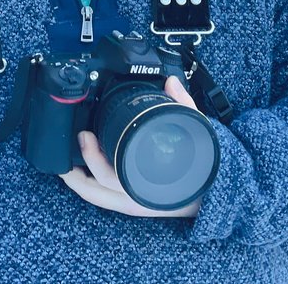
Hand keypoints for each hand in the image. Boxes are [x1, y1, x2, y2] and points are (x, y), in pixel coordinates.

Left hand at [59, 76, 201, 217]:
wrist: (220, 193)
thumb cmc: (207, 170)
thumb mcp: (198, 135)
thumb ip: (185, 107)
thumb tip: (171, 83)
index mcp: (149, 189)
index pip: (111, 179)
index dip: (93, 160)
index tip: (86, 136)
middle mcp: (138, 200)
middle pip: (95, 192)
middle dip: (75, 171)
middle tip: (72, 142)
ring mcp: (134, 204)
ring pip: (96, 198)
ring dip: (79, 180)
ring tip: (67, 159)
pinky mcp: (134, 203)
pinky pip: (104, 198)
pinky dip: (91, 184)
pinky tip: (85, 169)